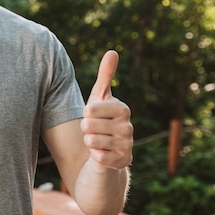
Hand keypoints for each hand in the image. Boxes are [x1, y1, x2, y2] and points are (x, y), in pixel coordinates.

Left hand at [81, 51, 132, 169]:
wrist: (106, 149)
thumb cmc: (100, 119)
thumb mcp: (100, 97)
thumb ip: (105, 75)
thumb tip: (112, 51)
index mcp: (123, 109)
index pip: (90, 109)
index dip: (85, 114)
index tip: (93, 116)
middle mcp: (129, 127)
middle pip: (88, 125)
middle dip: (86, 128)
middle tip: (94, 130)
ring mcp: (127, 146)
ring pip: (91, 141)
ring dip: (89, 141)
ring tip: (97, 140)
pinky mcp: (123, 162)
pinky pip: (97, 157)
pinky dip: (94, 155)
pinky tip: (102, 153)